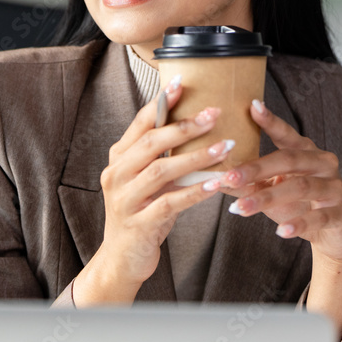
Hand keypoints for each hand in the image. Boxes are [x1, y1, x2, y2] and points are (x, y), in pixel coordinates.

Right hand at [75, 76, 234, 303]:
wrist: (122, 258)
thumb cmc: (141, 213)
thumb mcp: (147, 181)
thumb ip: (163, 157)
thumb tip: (197, 126)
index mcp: (118, 159)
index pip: (140, 124)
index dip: (161, 103)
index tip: (181, 83)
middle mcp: (116, 175)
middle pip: (151, 143)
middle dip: (185, 127)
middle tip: (215, 114)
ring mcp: (125, 200)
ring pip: (162, 171)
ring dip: (197, 157)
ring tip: (225, 147)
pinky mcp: (138, 224)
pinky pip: (170, 203)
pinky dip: (195, 191)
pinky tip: (216, 184)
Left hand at [220, 99, 341, 267]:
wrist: (338, 230)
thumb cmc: (300, 203)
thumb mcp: (273, 189)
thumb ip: (248, 182)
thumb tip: (212, 177)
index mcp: (306, 151)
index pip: (286, 134)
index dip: (270, 121)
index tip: (252, 106)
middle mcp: (323, 163)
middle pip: (289, 160)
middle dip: (257, 168)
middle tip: (229, 176)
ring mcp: (334, 187)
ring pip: (301, 188)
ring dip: (267, 198)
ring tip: (241, 209)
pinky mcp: (340, 213)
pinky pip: (318, 217)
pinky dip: (298, 224)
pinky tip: (281, 231)